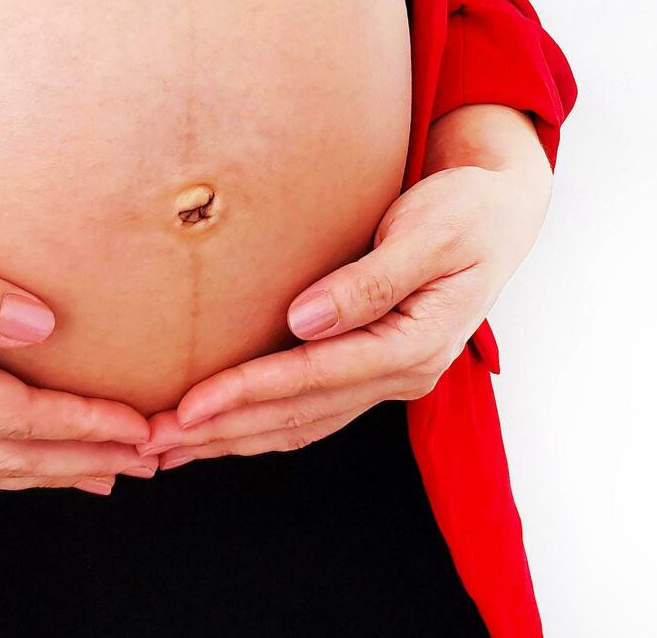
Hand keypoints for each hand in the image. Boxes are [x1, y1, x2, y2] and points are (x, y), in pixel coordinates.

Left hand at [139, 152, 551, 468]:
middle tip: (153, 442)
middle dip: (224, 432)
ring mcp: (392, 376)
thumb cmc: (468, 208)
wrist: (503, 208)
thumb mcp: (430, 231)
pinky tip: (223, 429)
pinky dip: (263, 423)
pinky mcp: (377, 365)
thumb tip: (303, 321)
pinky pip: (313, 409)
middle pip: (300, 416)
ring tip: (171, 448)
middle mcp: (405, 372)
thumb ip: (370, 280)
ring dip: (235, 438)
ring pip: (302, 423)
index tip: (187, 407)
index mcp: (417, 344)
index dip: (248, 393)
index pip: (316, 378)